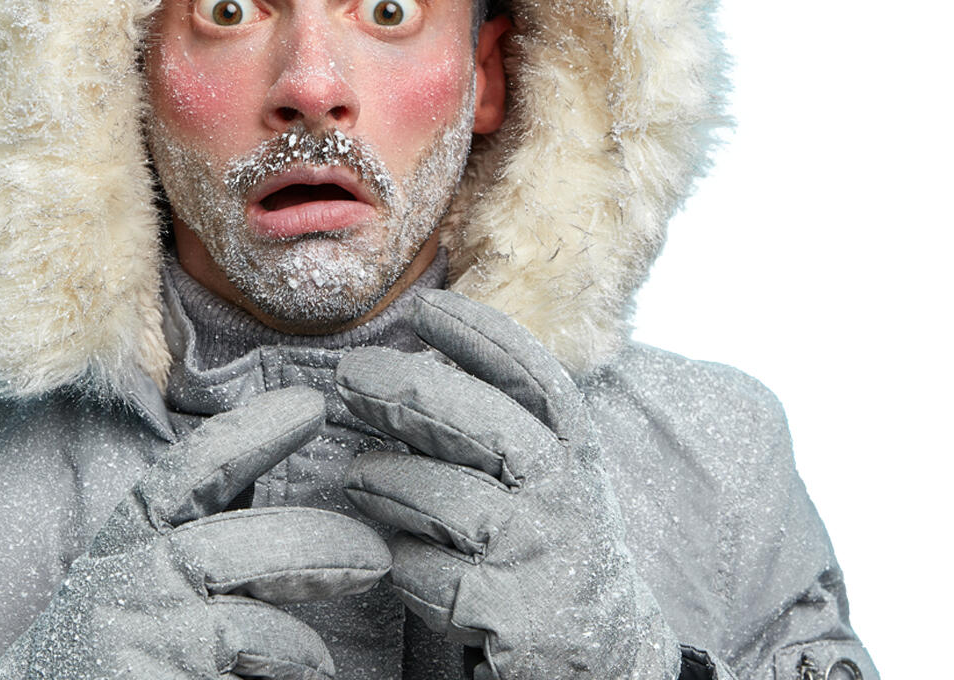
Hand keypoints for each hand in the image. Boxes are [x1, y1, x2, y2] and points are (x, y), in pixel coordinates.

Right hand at [0, 386, 390, 679]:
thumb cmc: (102, 655)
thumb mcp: (134, 583)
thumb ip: (198, 540)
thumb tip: (279, 501)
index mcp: (124, 542)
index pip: (189, 473)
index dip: (251, 433)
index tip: (312, 404)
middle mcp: (121, 586)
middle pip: (226, 548)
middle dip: (309, 545)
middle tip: (375, 556)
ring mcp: (132, 643)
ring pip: (238, 630)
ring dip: (296, 642)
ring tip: (321, 661)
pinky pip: (228, 678)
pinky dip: (271, 676)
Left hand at [336, 290, 679, 679]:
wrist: (602, 649)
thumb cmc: (543, 538)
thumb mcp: (545, 471)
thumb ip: (497, 420)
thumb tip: (412, 358)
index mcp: (574, 449)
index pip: (533, 377)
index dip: (480, 336)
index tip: (424, 307)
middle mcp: (565, 494)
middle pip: (486, 425)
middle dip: (410, 393)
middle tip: (350, 375)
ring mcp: (540, 554)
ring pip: (443, 500)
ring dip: (387, 483)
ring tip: (358, 476)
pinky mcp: (514, 614)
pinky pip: (430, 574)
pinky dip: (404, 565)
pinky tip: (403, 560)